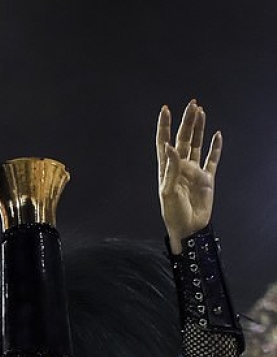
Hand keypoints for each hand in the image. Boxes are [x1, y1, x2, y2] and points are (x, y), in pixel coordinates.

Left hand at [156, 100, 221, 252]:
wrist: (189, 228)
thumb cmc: (173, 213)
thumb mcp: (168, 192)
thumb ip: (170, 169)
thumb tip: (170, 147)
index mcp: (166, 169)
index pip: (164, 142)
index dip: (164, 126)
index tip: (165, 110)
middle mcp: (180, 167)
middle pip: (183, 139)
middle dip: (187, 121)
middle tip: (192, 104)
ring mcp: (194, 171)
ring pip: (197, 144)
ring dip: (199, 128)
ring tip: (201, 111)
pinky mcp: (207, 178)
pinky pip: (212, 159)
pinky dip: (215, 147)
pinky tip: (216, 134)